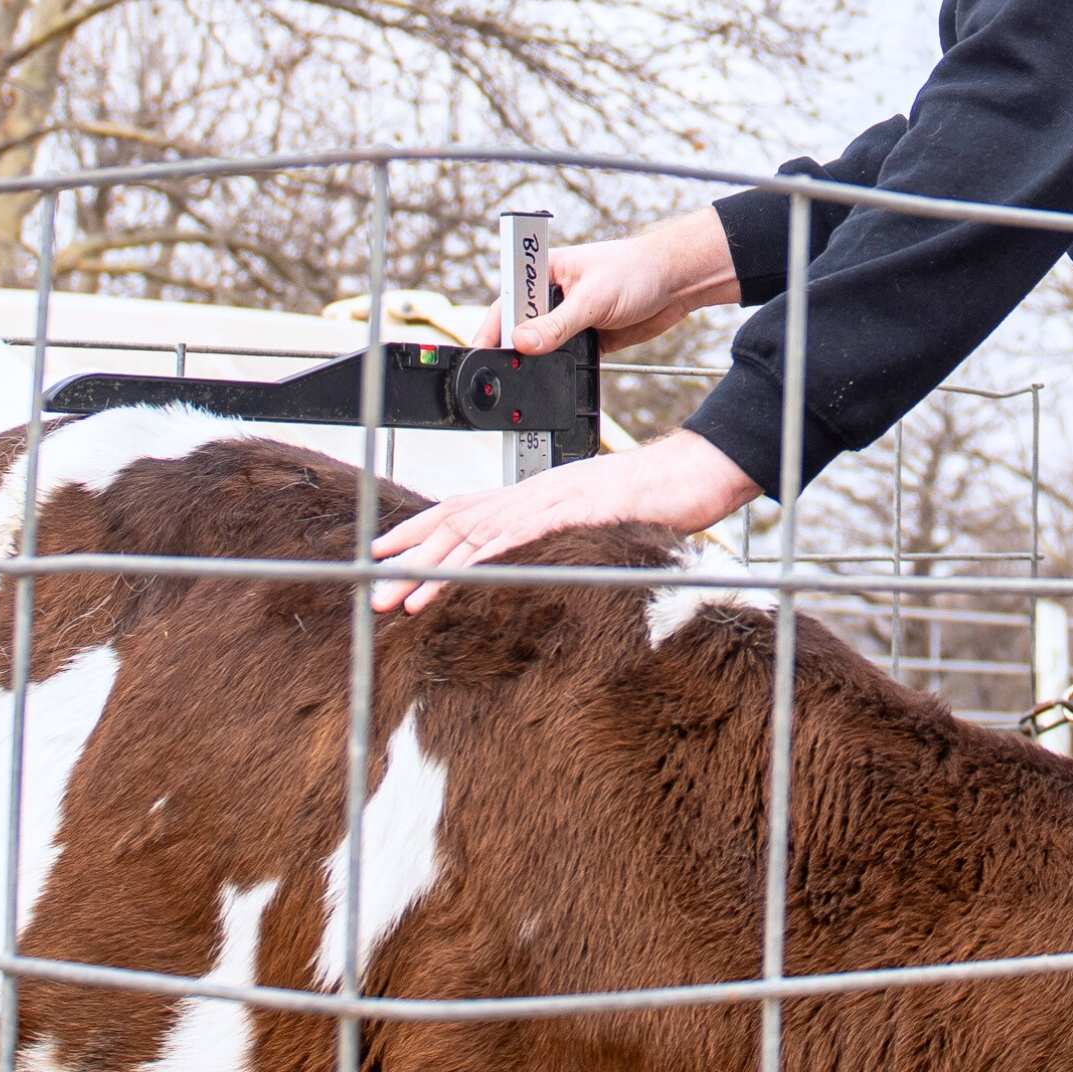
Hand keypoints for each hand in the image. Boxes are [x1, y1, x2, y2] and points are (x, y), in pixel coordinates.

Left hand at [366, 429, 757, 614]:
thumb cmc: (655, 503)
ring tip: (401, 599)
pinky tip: (462, 574)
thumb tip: (536, 567)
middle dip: (410, 557)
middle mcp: (535, 494)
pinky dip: (491, 555)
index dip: (418, 531)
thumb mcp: (595, 527)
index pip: (464, 510)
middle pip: (459, 522)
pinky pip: (527, 534)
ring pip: (480, 533)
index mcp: (536, 497)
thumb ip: (562, 541)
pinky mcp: (578, 512)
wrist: (699, 473)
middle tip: (373, 588)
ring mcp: (554, 500)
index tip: (381, 552)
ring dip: (435, 568)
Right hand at [506, 207, 740, 356]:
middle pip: (519, 326)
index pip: (508, 300)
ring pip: (540, 346)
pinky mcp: (584, 337)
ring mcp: (567, 317)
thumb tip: (523, 343)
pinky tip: (553, 379)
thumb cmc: (636, 270)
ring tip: (524, 380)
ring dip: (535, 361)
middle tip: (502, 373)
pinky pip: (563, 358)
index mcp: (544, 271)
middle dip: (511, 349)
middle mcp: (551, 295)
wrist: (676, 282)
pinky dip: (558, 369)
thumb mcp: (593, 298)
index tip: (483, 350)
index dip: (493, 327)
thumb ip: (558, 324)